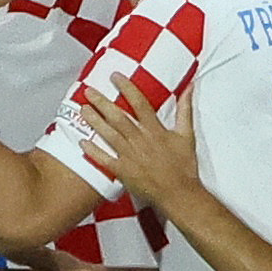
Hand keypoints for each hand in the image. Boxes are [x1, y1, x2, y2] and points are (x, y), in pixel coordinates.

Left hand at [77, 82, 198, 211]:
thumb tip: (189, 88)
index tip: (115, 76)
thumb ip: (185, 110)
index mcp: (156, 131)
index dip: (126, 88)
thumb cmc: (184, 166)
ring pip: (109, 134)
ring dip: (95, 121)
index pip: (139, 103)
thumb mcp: (187, 135)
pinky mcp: (123, 171)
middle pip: (118, 117)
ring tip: (83, 109)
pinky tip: (82, 141)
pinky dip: (93, 151)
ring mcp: (130, 156)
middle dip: (102, 102)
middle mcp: (141, 141)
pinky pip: (105, 159)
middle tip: (89, 91)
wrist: (180, 194)